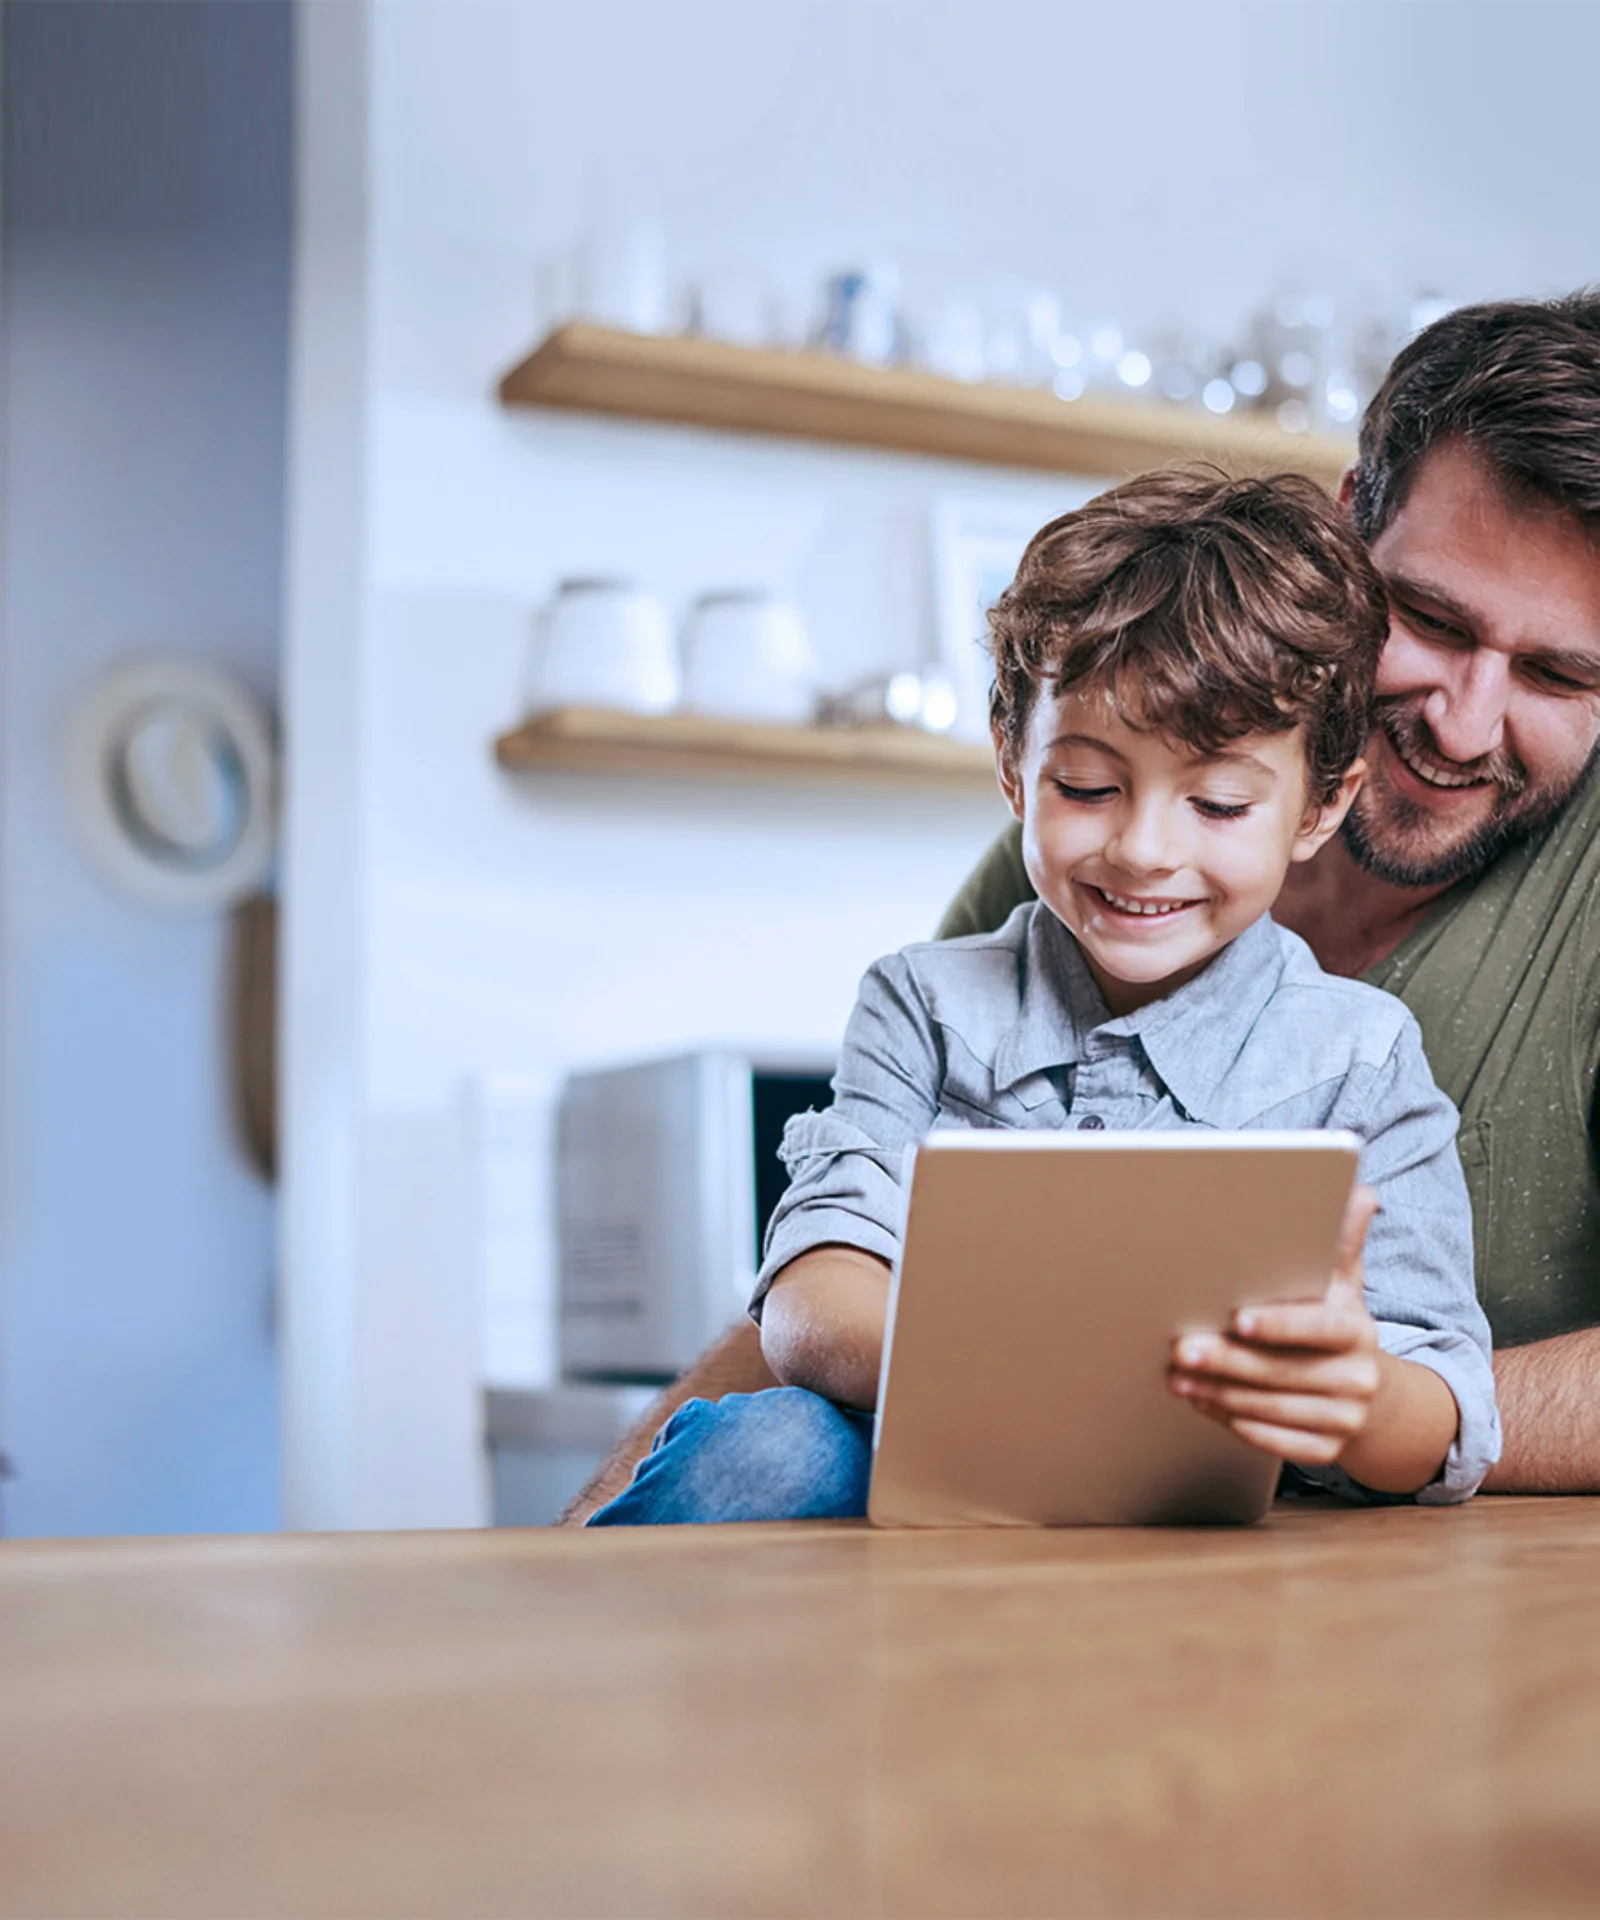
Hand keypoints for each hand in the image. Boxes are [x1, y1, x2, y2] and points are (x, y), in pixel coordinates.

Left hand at [1167, 1185, 1382, 1467]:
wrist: (1371, 1396)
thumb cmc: (1336, 1325)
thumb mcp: (1342, 1283)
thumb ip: (1342, 1242)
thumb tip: (1362, 1192)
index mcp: (1360, 1331)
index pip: (1320, 1329)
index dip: (1280, 1325)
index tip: (1238, 1317)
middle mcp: (1360, 1379)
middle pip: (1283, 1372)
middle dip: (1227, 1361)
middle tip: (1181, 1347)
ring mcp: (1345, 1419)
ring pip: (1271, 1408)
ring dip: (1218, 1393)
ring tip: (1177, 1375)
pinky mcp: (1326, 1451)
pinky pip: (1274, 1442)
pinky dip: (1235, 1422)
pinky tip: (1203, 1404)